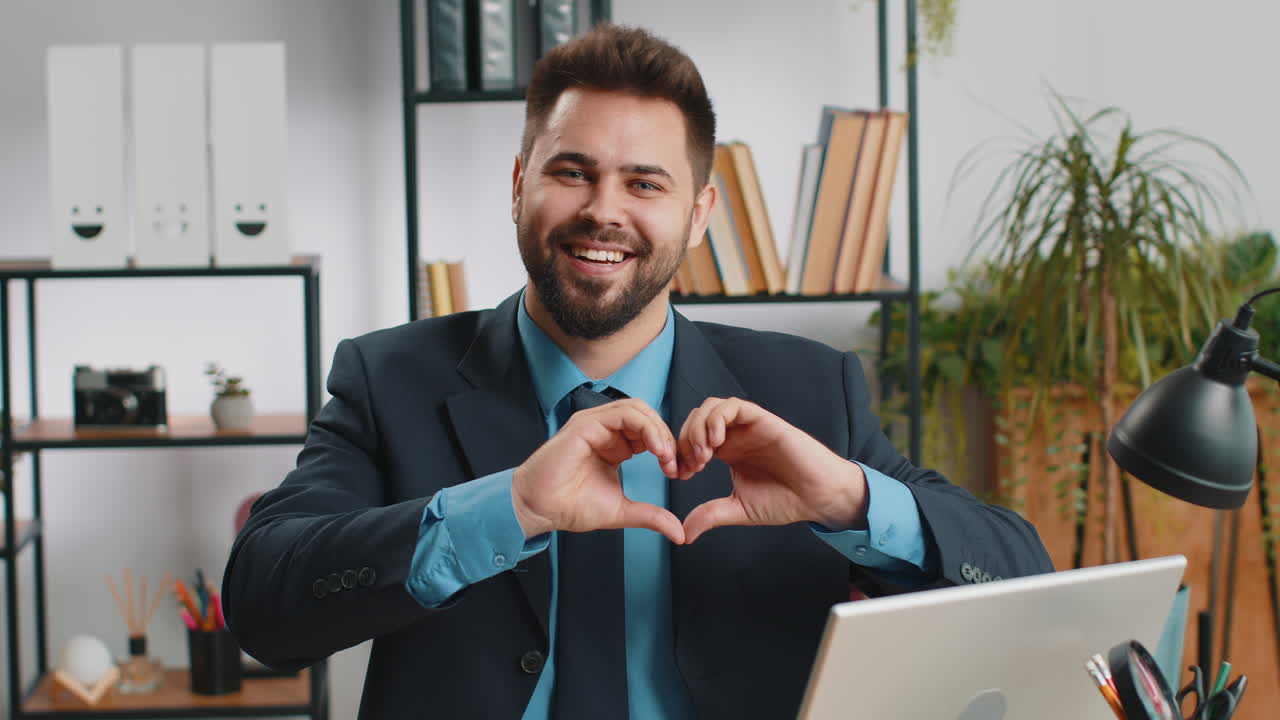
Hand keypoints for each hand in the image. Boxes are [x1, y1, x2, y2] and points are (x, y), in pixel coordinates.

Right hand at [512, 398, 684, 543]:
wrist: (541, 509)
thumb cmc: (571, 507)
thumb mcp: (622, 511)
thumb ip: (651, 517)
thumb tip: (680, 533)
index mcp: (615, 445)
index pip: (649, 432)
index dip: (668, 448)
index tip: (677, 472)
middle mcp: (605, 431)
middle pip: (647, 416)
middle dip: (667, 437)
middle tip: (674, 463)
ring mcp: (595, 424)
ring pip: (638, 409)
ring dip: (658, 430)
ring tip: (666, 455)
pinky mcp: (586, 423)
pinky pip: (624, 413)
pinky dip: (645, 427)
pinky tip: (654, 449)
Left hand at [676, 397, 868, 543]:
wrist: (818, 497)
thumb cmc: (786, 500)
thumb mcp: (739, 509)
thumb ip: (711, 515)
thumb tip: (683, 534)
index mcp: (728, 452)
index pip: (691, 439)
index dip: (679, 453)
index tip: (679, 474)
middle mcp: (736, 436)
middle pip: (695, 419)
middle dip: (684, 439)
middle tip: (691, 465)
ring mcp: (749, 426)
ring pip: (711, 408)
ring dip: (699, 428)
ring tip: (703, 455)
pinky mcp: (763, 420)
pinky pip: (734, 406)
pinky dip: (718, 418)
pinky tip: (716, 441)